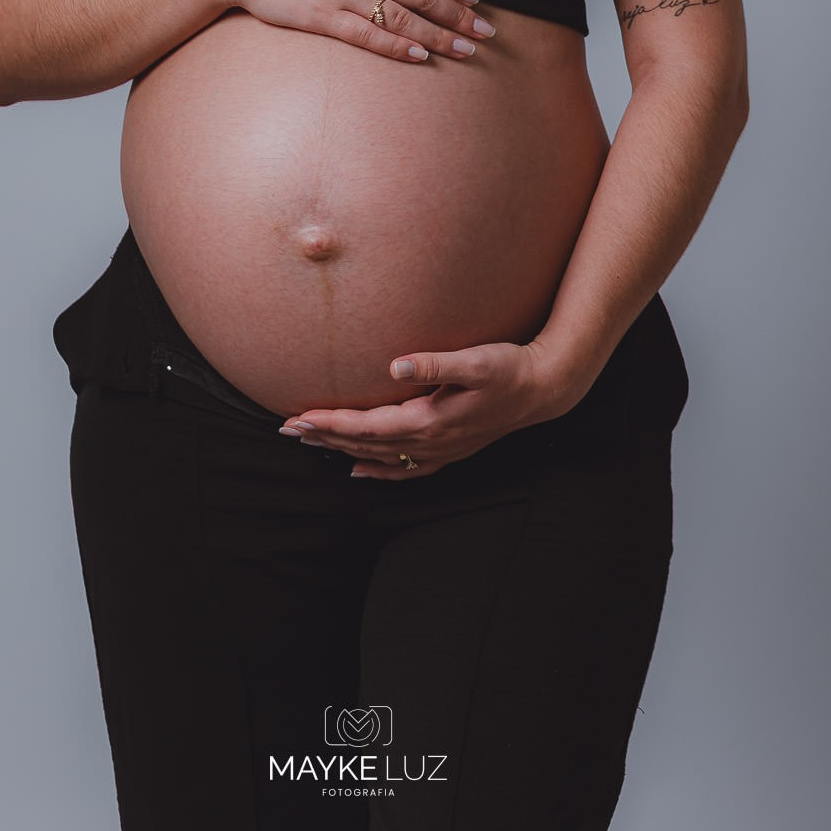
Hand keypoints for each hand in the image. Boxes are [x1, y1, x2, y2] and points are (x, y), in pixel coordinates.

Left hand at [277, 338, 572, 479]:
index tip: (298, 417)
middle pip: (365, 444)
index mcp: (429, 420)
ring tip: (310, 442)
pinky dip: (378, 470)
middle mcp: (431, 442)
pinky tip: (360, 470)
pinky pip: (404, 468)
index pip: (367, 426)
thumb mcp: (475, 360)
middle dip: (325, 436)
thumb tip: (396, 363)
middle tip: (287, 429)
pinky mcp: (450, 450)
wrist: (543, 389)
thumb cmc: (508, 368)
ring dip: (343, 449)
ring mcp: (440, 450)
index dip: (330, 422)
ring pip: (380, 457)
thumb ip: (435, 363)